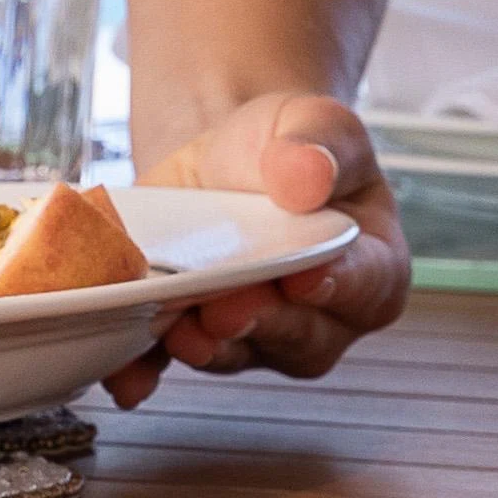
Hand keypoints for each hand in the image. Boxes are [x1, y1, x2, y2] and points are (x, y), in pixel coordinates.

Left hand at [108, 92, 406, 397]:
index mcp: (371, 263)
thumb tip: (307, 174)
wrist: (224, 160)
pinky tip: (127, 375)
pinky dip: (146, 370)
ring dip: (203, 346)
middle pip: (299, 334)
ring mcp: (258, 336)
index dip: (336, 285)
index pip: (366, 283)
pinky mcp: (197, 335)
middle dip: (258, 322)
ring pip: (238, 353)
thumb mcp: (312, 122)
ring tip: (176, 326)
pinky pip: (173, 364)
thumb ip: (318, 146)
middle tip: (223, 308)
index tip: (304, 280)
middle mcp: (321, 316)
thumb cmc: (285, 147)